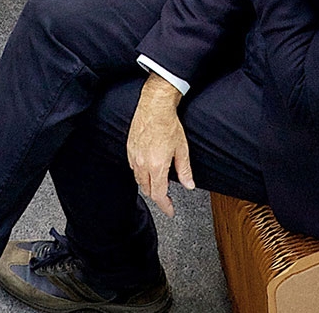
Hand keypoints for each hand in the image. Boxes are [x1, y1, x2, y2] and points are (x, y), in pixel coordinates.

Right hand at [126, 75, 194, 216]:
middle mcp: (142, 164)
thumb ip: (184, 170)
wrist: (154, 106)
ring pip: (139, 180)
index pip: (158, 194)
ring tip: (159, 183)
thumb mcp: (182, 149)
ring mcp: (134, 157)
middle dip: (157, 196)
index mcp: (156, 166)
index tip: (170, 210)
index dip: (165, 206)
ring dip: (149, 185)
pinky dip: (141, 173)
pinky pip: (133, 168)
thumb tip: (189, 185)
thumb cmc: (168, 124)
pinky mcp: (129, 149)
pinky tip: (149, 169)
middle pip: (147, 190)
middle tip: (167, 197)